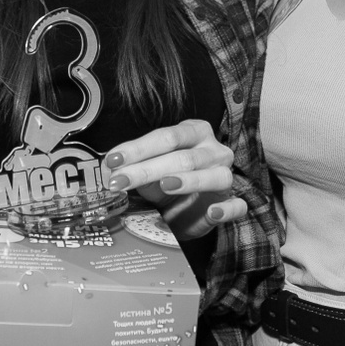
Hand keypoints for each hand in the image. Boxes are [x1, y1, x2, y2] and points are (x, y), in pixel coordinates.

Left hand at [102, 119, 247, 239]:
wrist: (186, 209)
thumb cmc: (166, 182)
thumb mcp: (148, 171)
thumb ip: (133, 167)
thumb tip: (108, 167)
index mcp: (193, 132)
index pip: (166, 137)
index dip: (138, 148)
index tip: (113, 160)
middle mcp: (213, 150)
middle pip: (183, 157)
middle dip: (148, 169)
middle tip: (120, 181)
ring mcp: (226, 175)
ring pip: (213, 176)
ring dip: (188, 181)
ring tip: (164, 185)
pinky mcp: (231, 202)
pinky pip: (236, 205)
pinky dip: (226, 209)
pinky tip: (212, 212)